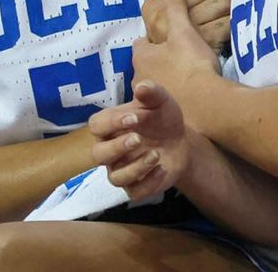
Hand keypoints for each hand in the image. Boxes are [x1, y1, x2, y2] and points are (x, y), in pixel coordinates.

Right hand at [88, 82, 192, 199]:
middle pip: (98, 155)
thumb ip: (152, 92)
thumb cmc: (161, 118)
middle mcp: (110, 150)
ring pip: (115, 178)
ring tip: (156, 154)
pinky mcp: (137, 187)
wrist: (180, 141)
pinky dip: (149, 182)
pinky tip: (163, 169)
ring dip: (135, 167)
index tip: (134, 118)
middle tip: (138, 139)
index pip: (96, 126)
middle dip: (117, 148)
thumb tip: (141, 86)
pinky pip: (134, 192)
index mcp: (110, 127)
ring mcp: (122, 170)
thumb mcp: (161, 101)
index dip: (111, 123)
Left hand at [134, 0, 222, 123]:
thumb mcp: (184, 31)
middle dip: (158, 64)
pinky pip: (162, 106)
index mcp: (141, 57)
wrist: (207, 106)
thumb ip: (175, 8)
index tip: (166, 40)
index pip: (141, 44)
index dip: (152, 42)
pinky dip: (171, 101)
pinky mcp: (160, 118)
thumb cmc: (192, 66)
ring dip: (164, 84)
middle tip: (177, 59)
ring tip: (184, 80)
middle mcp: (138, 80)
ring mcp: (147, 102)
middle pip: (146, 67)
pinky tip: (186, 99)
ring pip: (153, 87)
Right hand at [143, 0, 229, 51]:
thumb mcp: (168, 17)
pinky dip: (231, 26)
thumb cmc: (173, 45)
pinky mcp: (203, 41)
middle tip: (218, 1)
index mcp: (157, 1)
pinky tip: (224, 33)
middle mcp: (167, 12)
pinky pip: (229, 21)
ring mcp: (184, 27)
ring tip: (219, 19)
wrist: (173, 83)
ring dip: (228, 9)